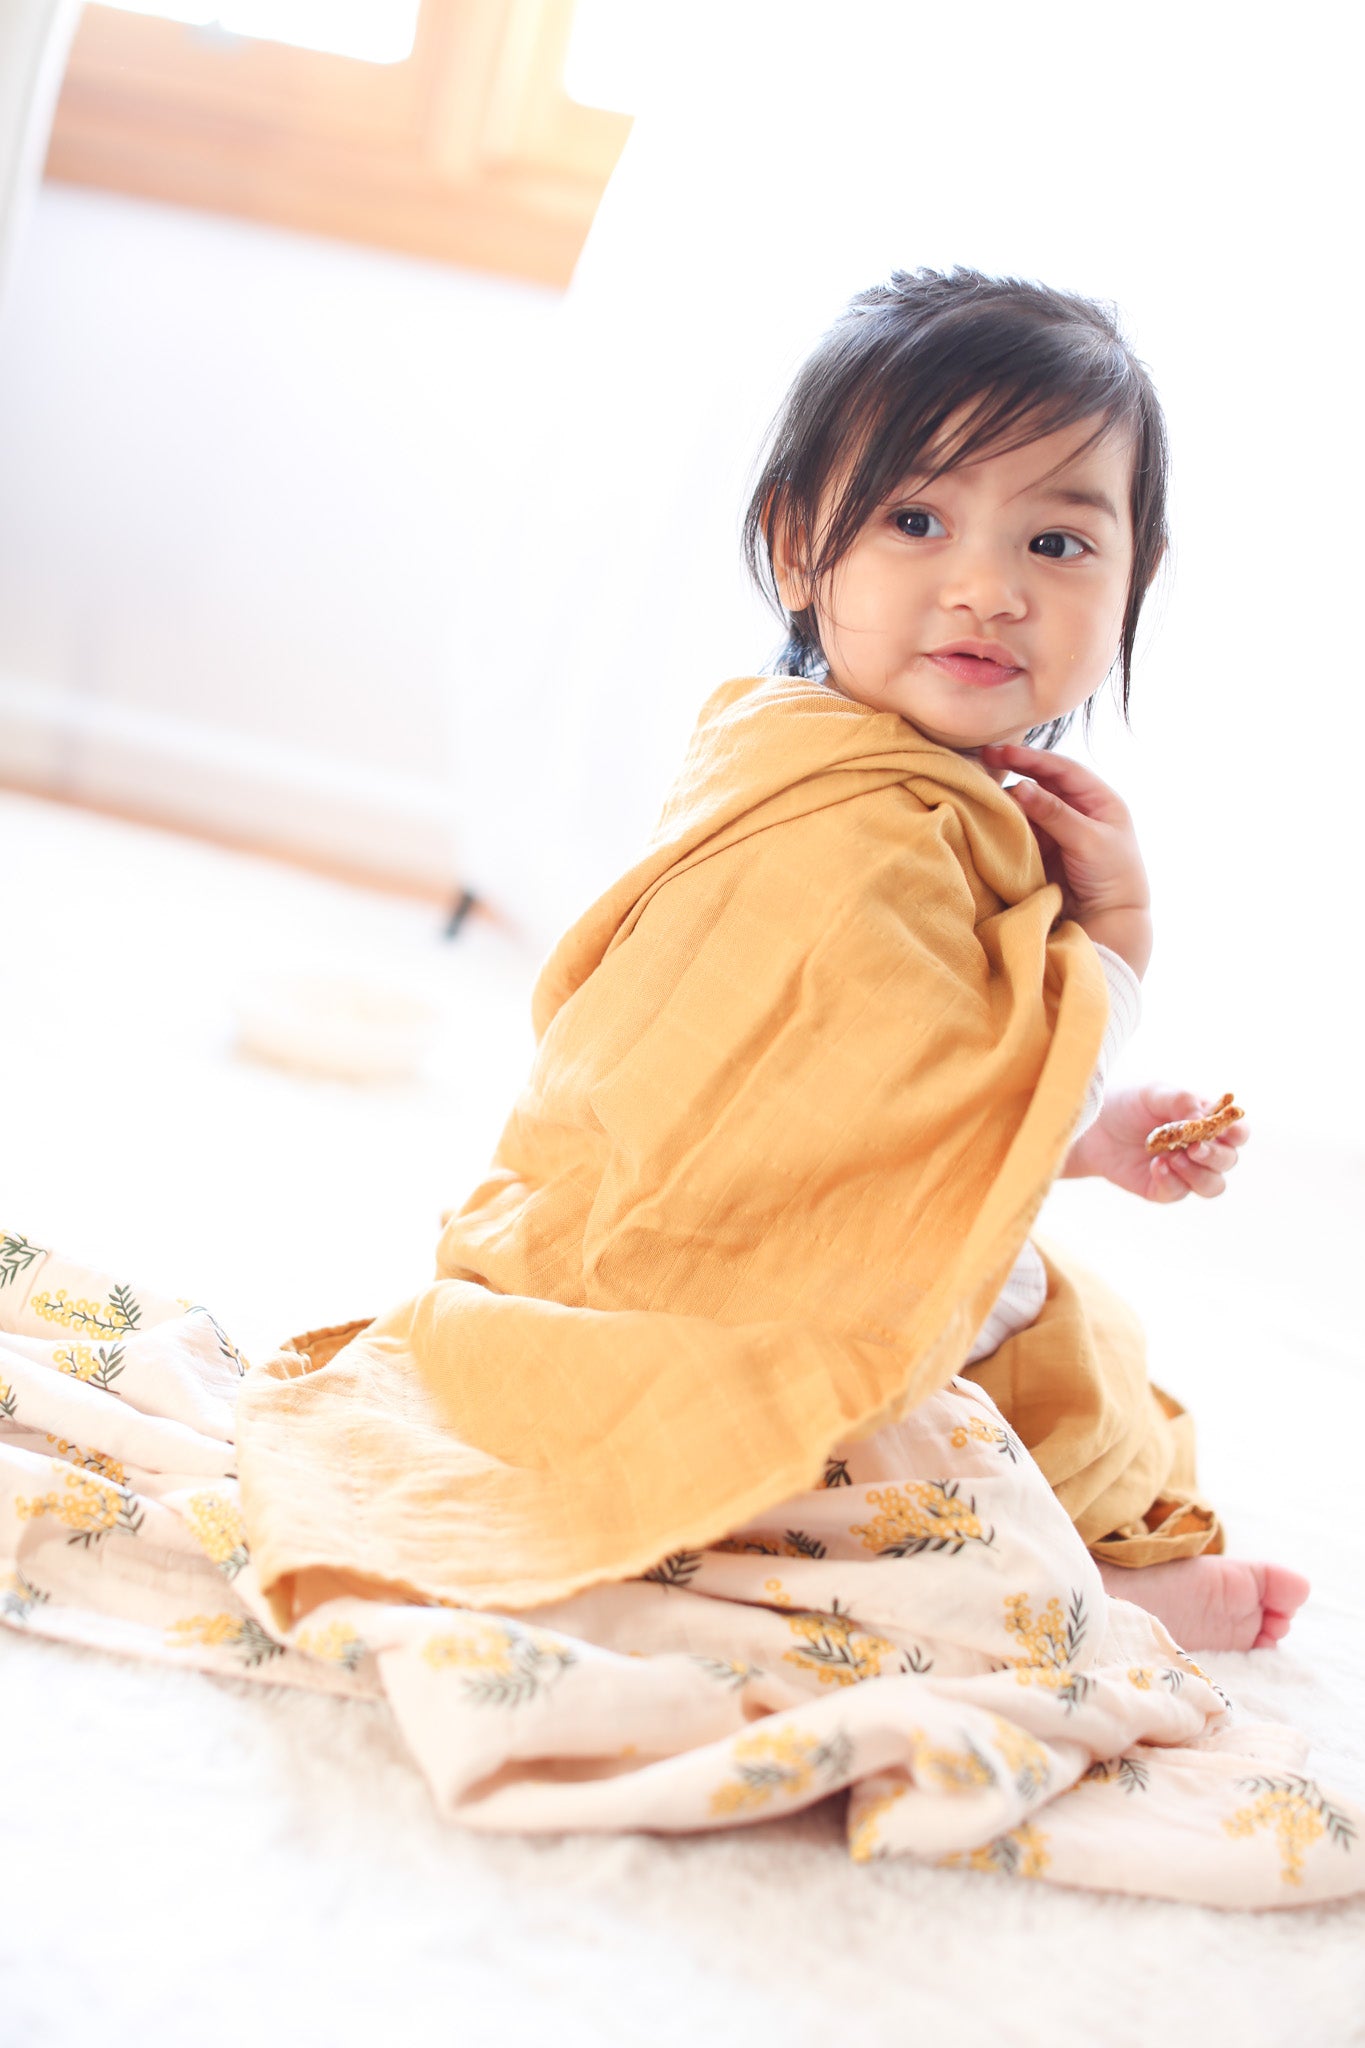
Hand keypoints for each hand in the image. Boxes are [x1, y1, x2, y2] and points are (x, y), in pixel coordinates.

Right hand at [979, 743, 1151, 975]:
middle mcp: (1078, 810)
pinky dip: (1006, 825)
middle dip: (1014, 773)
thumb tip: (1019, 786)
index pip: (1061, 769)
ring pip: (1028, 807)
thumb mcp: (1087, 839)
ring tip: (982, 796)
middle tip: (982, 762)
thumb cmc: (1113, 875)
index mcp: (1099, 799)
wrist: (1111, 921)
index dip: (1031, 757)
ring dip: (1008, 802)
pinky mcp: (1044, 851)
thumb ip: (1054, 813)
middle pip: (1042, 783)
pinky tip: (989, 820)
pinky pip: (1021, 831)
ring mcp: (1060, 831)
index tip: (1000, 751)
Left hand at [1063, 1083, 1249, 1202]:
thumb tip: (1204, 1117)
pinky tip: (1155, 1166)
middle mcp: (1201, 1149)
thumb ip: (1180, 1100)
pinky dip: (1171, 1180)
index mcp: (1206, 1122)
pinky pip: (1179, 1193)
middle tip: (1193, 1147)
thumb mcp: (1153, 1093)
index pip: (1237, 1132)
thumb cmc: (1127, 1103)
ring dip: (1198, 1174)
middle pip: (1229, 1161)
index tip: (1224, 1130)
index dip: (1237, 1133)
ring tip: (1172, 1157)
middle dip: (1215, 1156)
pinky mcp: (1163, 1188)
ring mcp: (1184, 1171)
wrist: (1091, 1126)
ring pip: (1214, 1185)